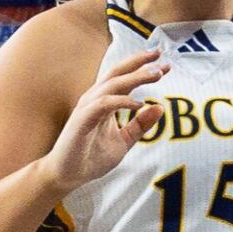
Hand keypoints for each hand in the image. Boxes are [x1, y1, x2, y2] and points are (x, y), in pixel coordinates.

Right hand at [42, 48, 167, 191]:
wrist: (68, 175)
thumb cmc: (91, 157)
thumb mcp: (124, 141)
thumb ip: (140, 125)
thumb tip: (160, 108)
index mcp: (104, 101)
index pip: (124, 78)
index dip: (143, 67)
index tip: (164, 63)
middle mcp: (94, 99)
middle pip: (117, 72)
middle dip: (139, 62)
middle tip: (161, 55)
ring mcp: (87, 107)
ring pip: (112, 84)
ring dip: (135, 77)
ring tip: (156, 75)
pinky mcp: (82, 119)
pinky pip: (103, 104)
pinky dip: (121, 101)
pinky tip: (138, 104)